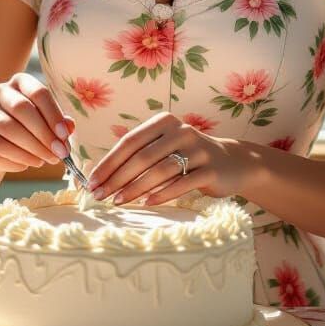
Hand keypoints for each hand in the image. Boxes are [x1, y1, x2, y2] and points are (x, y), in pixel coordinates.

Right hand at [0, 73, 75, 172]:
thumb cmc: (28, 127)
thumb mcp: (46, 120)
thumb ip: (59, 121)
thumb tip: (69, 126)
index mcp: (19, 82)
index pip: (38, 92)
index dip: (53, 114)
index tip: (64, 135)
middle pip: (21, 108)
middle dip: (43, 133)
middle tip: (58, 153)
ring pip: (8, 128)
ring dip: (32, 148)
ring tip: (45, 160)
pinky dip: (17, 158)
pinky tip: (28, 164)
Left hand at [86, 112, 242, 206]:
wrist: (231, 163)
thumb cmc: (187, 156)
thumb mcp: (164, 147)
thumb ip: (139, 154)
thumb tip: (101, 176)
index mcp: (164, 122)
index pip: (129, 142)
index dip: (109, 162)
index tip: (92, 182)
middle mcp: (181, 131)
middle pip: (142, 156)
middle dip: (117, 178)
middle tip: (100, 196)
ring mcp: (198, 149)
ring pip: (160, 170)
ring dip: (136, 188)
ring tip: (118, 202)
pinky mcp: (211, 169)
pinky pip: (182, 183)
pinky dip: (163, 194)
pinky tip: (147, 203)